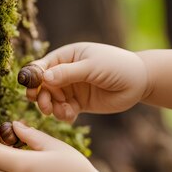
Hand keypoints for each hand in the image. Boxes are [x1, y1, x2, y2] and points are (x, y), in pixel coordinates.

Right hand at [26, 42, 148, 121]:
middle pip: (43, 86)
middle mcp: (66, 72)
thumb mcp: (92, 66)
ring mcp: (72, 88)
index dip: (33, 78)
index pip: (42, 66)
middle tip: (45, 107)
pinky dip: (63, 115)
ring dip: (52, 108)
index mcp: (67, 56)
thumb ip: (68, 73)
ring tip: (60, 112)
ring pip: (52, 100)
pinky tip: (71, 116)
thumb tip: (44, 78)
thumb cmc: (117, 66)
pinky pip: (64, 111)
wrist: (139, 82)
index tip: (31, 90)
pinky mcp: (79, 103)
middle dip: (41, 97)